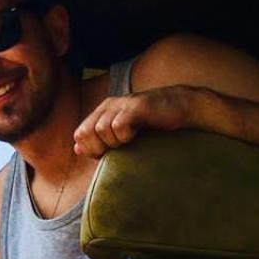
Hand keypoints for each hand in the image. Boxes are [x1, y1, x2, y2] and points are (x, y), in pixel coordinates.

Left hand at [73, 85, 197, 157]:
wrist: (181, 108)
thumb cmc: (153, 125)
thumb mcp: (122, 135)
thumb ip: (99, 141)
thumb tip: (77, 149)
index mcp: (102, 112)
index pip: (80, 134)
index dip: (91, 149)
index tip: (108, 154)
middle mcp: (108, 106)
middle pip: (85, 133)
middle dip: (98, 148)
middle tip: (118, 149)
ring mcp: (121, 104)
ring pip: (101, 130)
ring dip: (114, 142)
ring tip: (129, 140)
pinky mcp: (135, 106)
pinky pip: (118, 125)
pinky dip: (124, 136)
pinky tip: (135, 135)